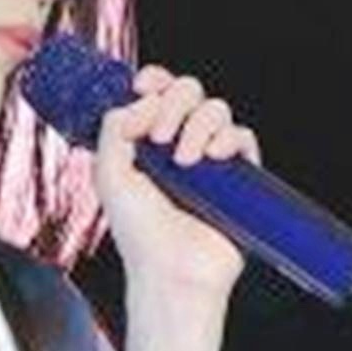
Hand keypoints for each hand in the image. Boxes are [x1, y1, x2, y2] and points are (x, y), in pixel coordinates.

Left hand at [94, 65, 263, 297]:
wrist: (171, 270)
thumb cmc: (138, 231)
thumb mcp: (109, 174)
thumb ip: (114, 127)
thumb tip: (144, 99)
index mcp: (147, 140)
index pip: (157, 92)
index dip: (154, 80)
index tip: (142, 87)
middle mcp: (180, 144)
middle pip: (188, 90)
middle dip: (174, 103)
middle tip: (160, 138)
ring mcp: (211, 159)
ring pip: (216, 109)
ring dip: (198, 125)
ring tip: (184, 162)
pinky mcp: (239, 176)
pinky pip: (243, 135)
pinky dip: (229, 139)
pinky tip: (213, 157)